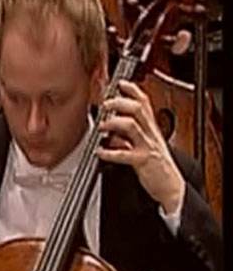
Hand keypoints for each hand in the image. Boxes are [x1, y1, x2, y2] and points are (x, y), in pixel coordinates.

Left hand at [98, 79, 184, 213]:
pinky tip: (100, 152)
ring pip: (132, 125)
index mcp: (151, 129)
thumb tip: (110, 130)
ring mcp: (147, 147)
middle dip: (120, 102)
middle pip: (138, 108)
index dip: (133, 90)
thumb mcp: (146, 145)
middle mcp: (150, 134)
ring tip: (101, 127)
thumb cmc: (156, 167)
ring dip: (113, 123)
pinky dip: (109, 152)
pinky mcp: (143, 161)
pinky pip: (124, 154)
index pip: (145, 102)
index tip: (120, 83)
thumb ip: (129, 136)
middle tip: (105, 104)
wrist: (170, 187)